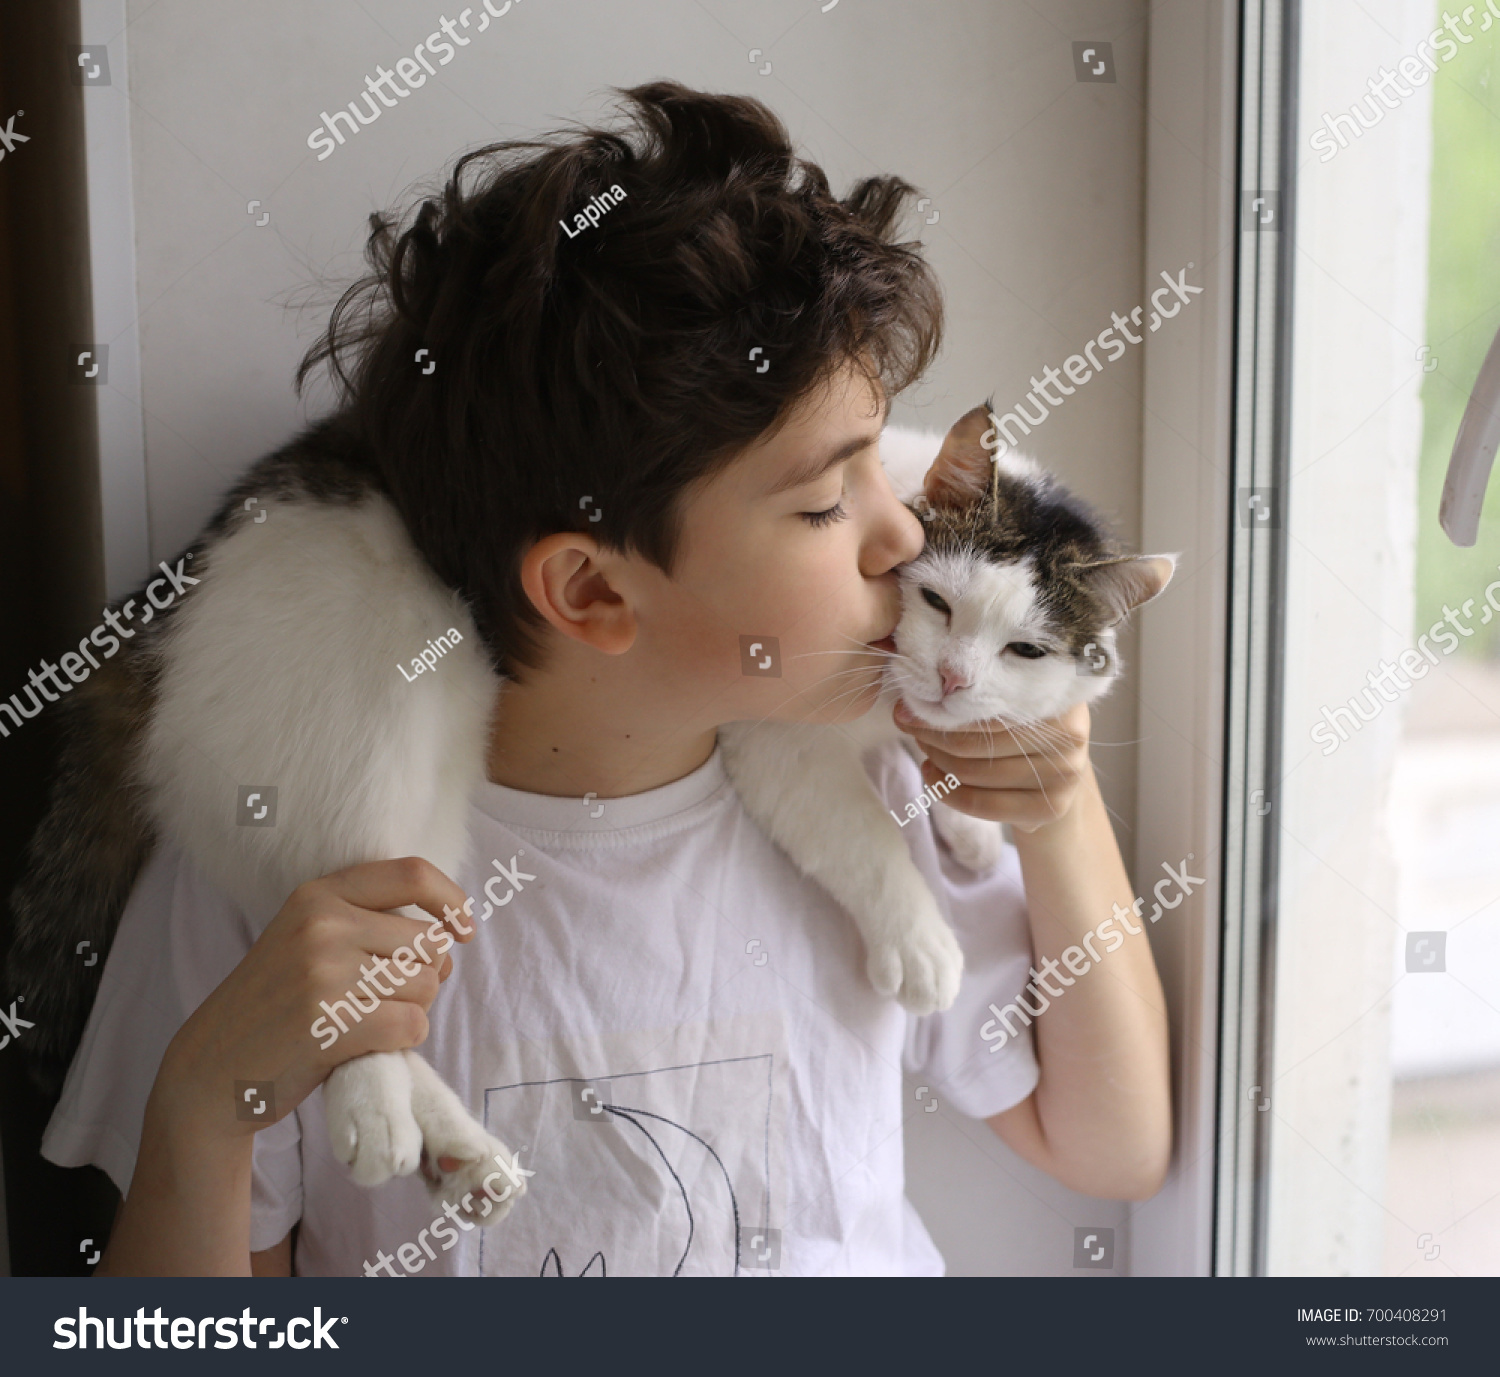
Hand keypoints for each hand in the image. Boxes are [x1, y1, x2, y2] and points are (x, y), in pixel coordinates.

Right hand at [152, 857, 473, 1142]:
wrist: (211, 1069)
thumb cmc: (275, 1005)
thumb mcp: (308, 939)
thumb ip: (369, 922)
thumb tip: (451, 937)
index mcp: (318, 895)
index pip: (412, 875)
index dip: (452, 900)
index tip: (464, 929)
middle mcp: (322, 924)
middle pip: (429, 942)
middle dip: (425, 975)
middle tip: (385, 998)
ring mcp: (324, 973)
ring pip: (426, 985)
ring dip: (412, 1011)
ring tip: (366, 1020)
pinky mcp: (330, 1023)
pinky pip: (412, 1025)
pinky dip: (403, 1041)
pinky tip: (366, 1044)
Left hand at [892, 698, 1091, 833]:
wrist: (1058, 771)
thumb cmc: (1023, 725)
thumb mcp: (1012, 698)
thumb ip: (977, 692)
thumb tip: (908, 701)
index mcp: (1059, 693)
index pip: (989, 702)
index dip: (944, 707)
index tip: (910, 707)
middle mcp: (1070, 733)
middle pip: (979, 739)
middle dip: (933, 734)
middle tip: (910, 727)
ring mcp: (1064, 773)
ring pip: (975, 771)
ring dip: (936, 760)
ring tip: (924, 749)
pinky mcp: (1051, 806)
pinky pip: (983, 804)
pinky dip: (947, 792)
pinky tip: (933, 776)